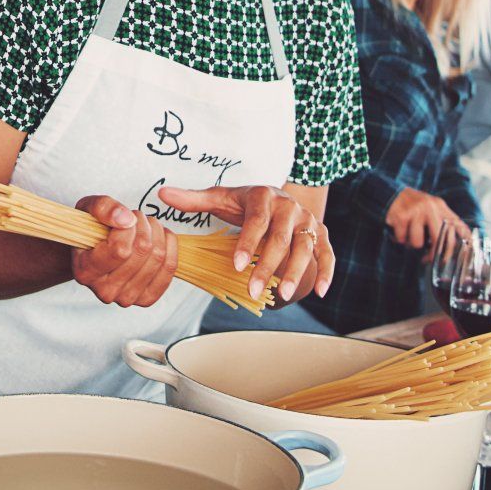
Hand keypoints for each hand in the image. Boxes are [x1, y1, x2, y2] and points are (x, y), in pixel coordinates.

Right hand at [70, 197, 178, 307]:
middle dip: (143, 225)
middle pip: (142, 250)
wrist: (96, 251)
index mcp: (86, 271)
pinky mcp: (146, 298)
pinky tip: (159, 236)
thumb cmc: (91, 230)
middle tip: (135, 218)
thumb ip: (103, 208)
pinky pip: (169, 267)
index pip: (120, 250)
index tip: (124, 217)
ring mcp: (126, 298)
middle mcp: (105, 291)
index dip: (128, 228)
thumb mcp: (88, 209)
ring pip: (158, 257)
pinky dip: (169, 245)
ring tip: (145, 226)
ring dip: (156, 232)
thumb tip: (126, 220)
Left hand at [156, 185, 333, 304]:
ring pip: (305, 248)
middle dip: (268, 266)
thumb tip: (162, 193)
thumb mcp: (221, 197)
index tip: (237, 265)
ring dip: (296, 272)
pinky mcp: (321, 234)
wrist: (280, 195)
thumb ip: (194, 199)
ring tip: (283, 295)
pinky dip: (327, 272)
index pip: (256, 222)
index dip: (247, 243)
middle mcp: (289, 208)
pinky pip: (327, 253)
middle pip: (281, 239)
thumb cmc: (246, 202)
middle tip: (254, 290)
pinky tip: (320, 292)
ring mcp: (308, 221)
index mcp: (263, 197)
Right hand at [384, 188, 466, 250]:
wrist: (390, 193)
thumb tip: (461, 239)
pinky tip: (399, 232)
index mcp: (440, 205)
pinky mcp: (402, 216)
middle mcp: (430, 207)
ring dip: (411, 244)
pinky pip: (403, 239)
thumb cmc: (413, 205)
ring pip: (418, 242)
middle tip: (427, 258)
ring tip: (409, 236)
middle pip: (439, 238)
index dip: (456, 243)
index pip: (455, 226)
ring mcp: (416, 211)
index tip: (450, 256)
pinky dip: (400, 239)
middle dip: (433, 253)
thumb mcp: (432, 207)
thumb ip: (443, 220)